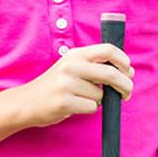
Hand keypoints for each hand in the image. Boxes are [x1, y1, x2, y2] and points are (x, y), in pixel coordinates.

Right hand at [17, 43, 134, 127]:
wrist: (28, 102)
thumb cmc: (57, 84)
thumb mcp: (73, 66)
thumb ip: (96, 65)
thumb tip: (129, 70)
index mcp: (76, 53)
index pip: (108, 50)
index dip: (123, 60)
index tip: (129, 70)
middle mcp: (72, 66)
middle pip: (111, 73)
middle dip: (125, 84)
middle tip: (128, 92)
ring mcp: (67, 84)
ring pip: (101, 95)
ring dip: (99, 100)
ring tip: (82, 97)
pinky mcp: (65, 102)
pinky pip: (92, 107)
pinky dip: (89, 109)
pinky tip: (75, 105)